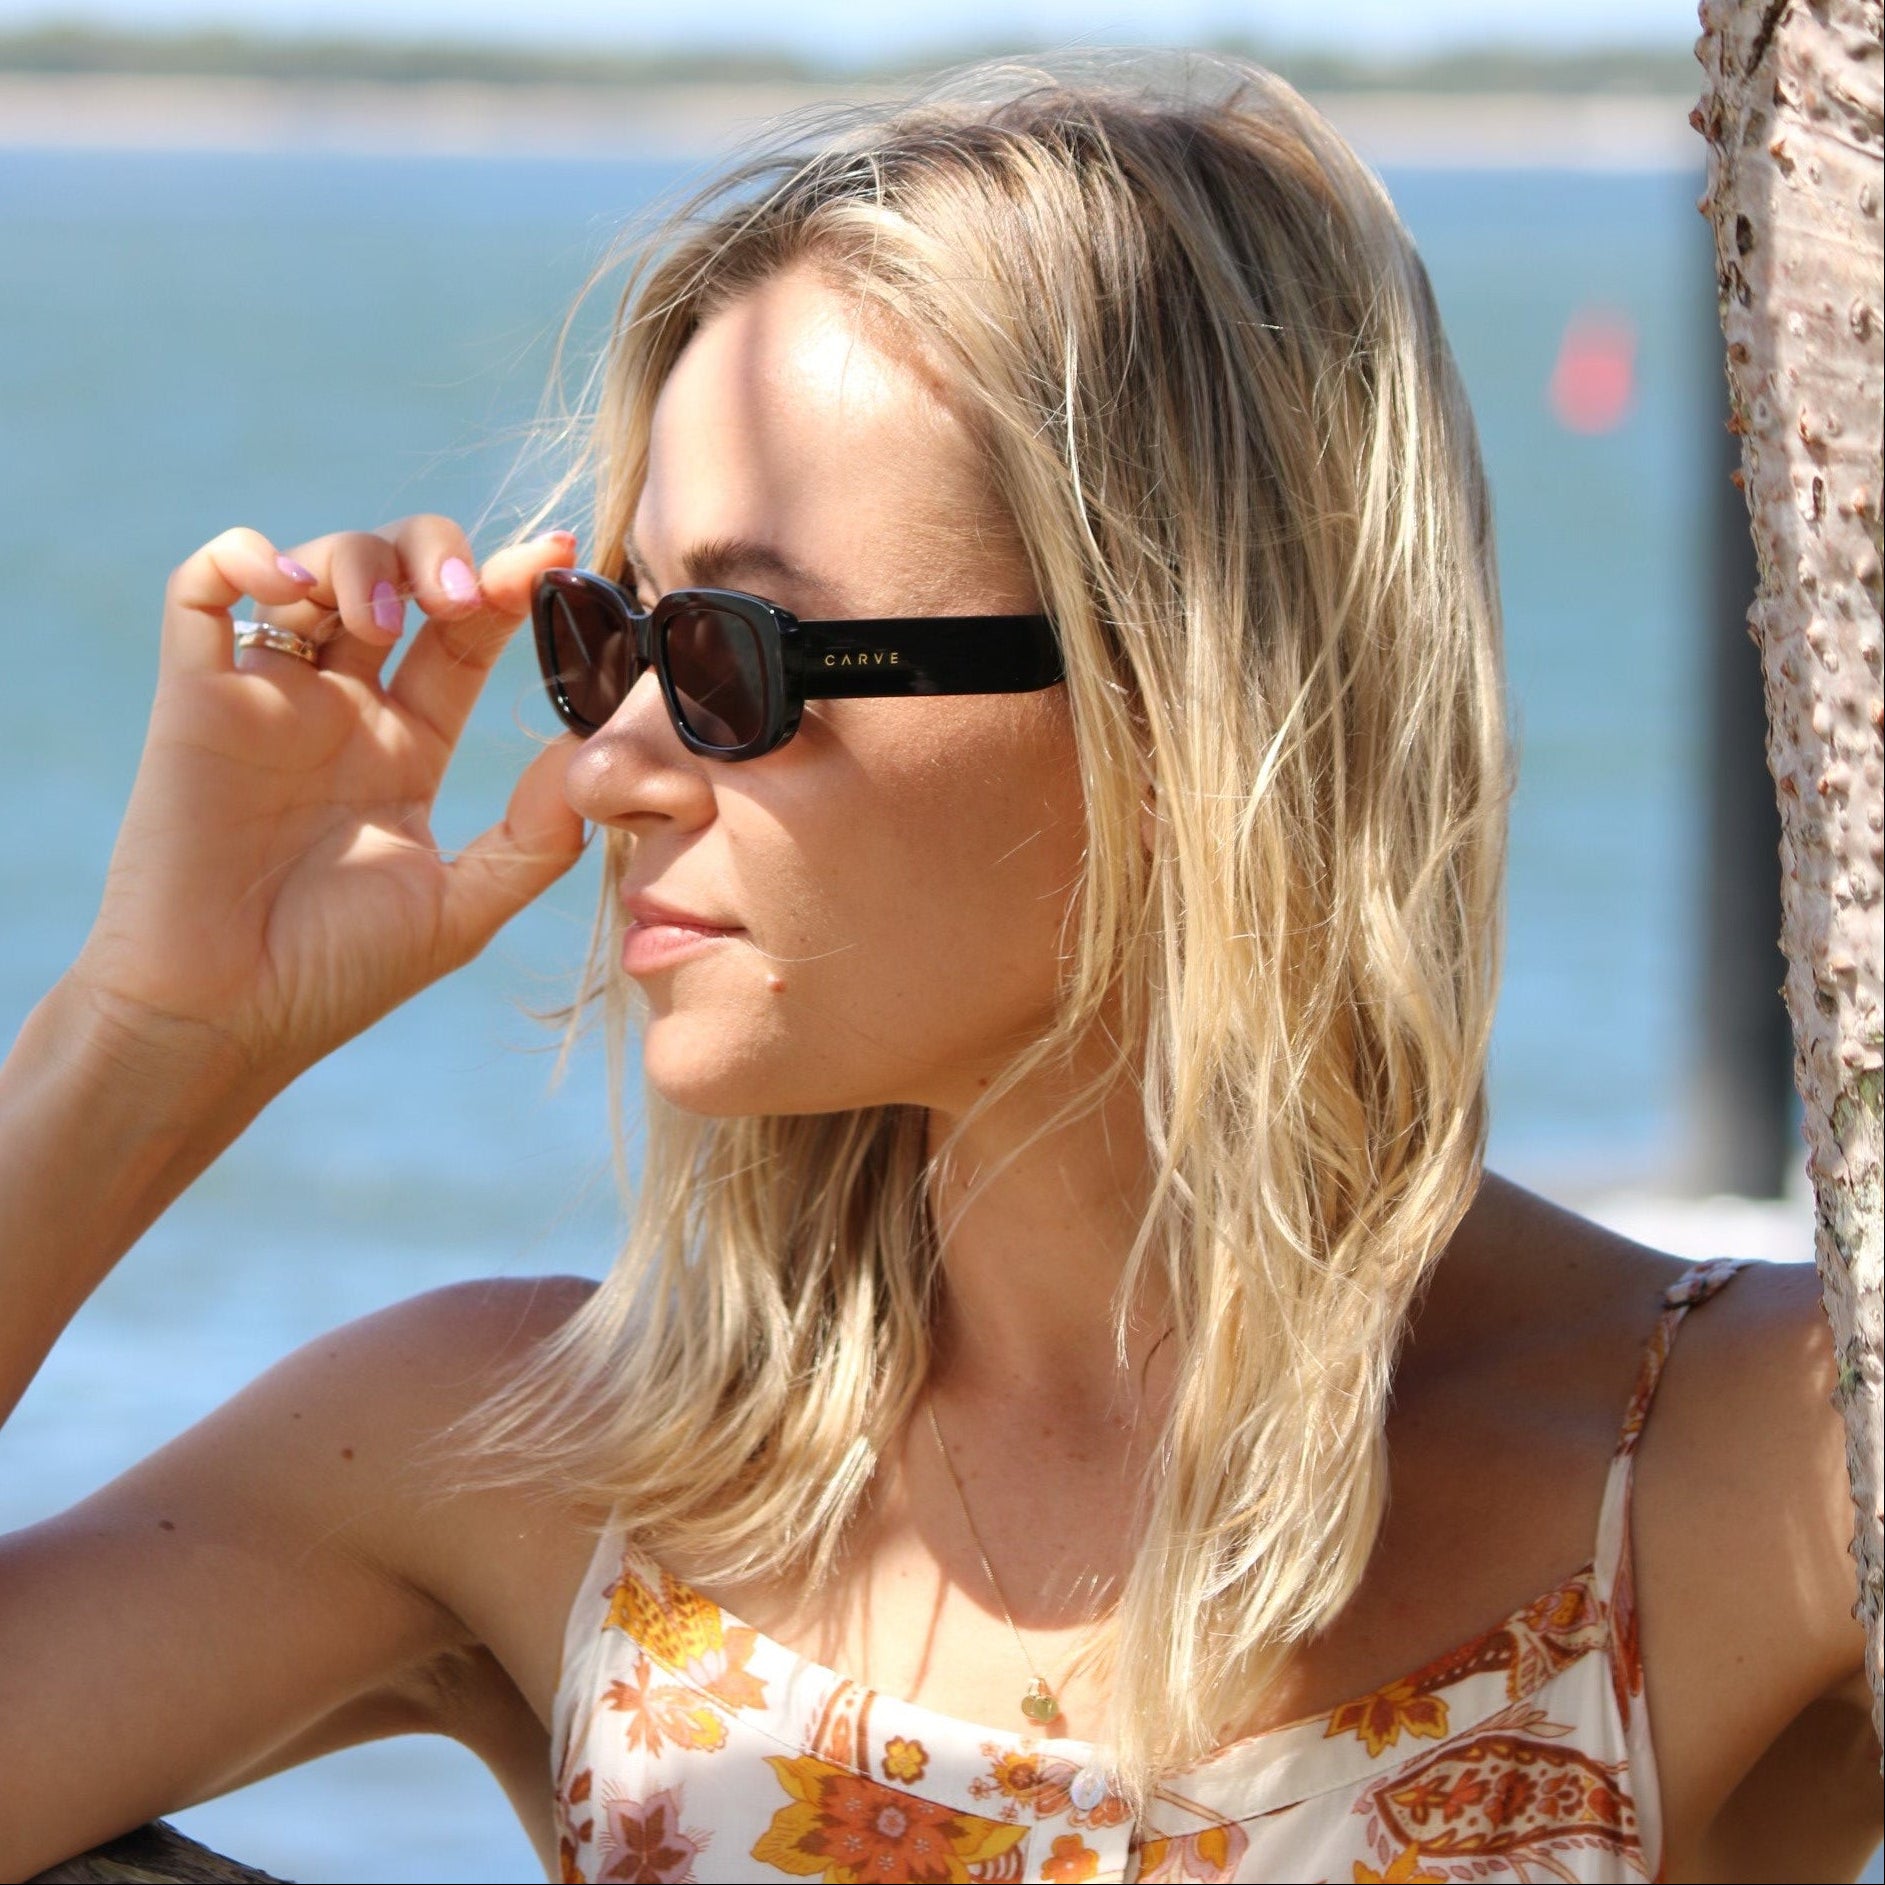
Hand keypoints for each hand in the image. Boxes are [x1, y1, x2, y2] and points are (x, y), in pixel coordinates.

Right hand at [64, 515, 588, 1098]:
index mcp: (407, 746)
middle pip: (394, 576)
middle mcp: (341, 709)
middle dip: (434, 554)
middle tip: (460, 597)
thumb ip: (535, 838)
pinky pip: (202, 587)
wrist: (221, 1020)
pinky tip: (285, 586)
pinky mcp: (194, 697)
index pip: (466, 637)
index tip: (555, 556)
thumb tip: (592, 755)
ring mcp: (268, 697)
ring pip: (312, 565)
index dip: (509, 585)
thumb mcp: (462, 908)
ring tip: (381, 623)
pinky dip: (242, 557)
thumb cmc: (335, 976)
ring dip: (357, 560)